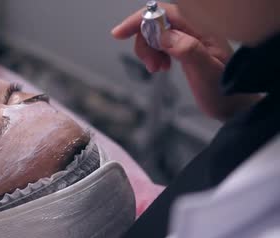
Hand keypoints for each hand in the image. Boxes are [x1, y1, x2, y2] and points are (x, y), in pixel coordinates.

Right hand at [113, 2, 259, 120]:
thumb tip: (164, 35)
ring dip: (148, 50)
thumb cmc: (225, 93)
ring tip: (157, 69)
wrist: (234, 107)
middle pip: (157, 22)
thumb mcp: (207, 73)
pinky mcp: (185, 47)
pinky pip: (161, 42)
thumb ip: (188, 50)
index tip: (120, 33)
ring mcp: (190, 38)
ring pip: (156, 33)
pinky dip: (154, 54)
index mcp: (203, 30)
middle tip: (151, 66)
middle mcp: (196, 30)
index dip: (140, 20)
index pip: (166, 13)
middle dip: (145, 42)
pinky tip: (161, 66)